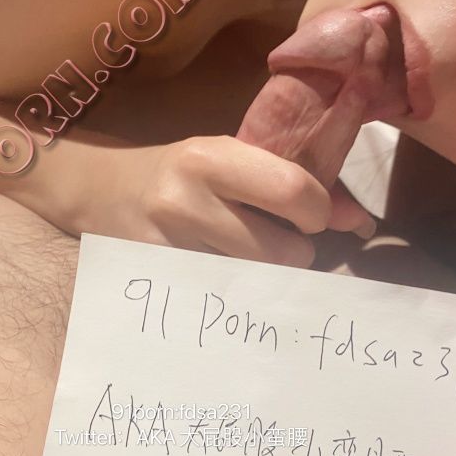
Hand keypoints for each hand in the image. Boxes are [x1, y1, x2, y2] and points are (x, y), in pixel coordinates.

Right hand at [122, 135, 374, 268]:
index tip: (309, 217)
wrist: (97, 189)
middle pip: (284, 253)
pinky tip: (216, 275)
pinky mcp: (155, 280)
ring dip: (265, 277)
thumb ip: (293, 182)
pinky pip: (221, 300)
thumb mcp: (231, 159)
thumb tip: (359, 222)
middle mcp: (187, 199)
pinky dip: (232, 293)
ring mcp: (167, 246)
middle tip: (276, 240)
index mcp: (213, 156)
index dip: (318, 213)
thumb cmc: (178, 171)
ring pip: (257, 285)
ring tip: (243, 256)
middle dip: (294, 252)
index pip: (296, 193)